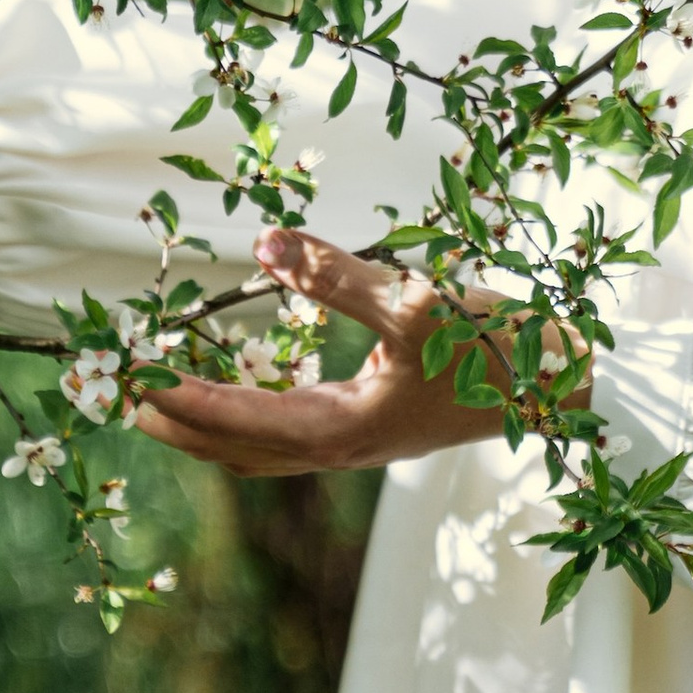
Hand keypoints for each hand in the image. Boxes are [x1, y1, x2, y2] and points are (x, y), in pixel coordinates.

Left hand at [135, 227, 549, 480]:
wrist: (571, 385)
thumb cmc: (499, 347)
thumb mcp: (416, 301)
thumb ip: (335, 275)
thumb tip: (263, 243)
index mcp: (344, 429)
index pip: (237, 422)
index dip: (179, 400)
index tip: (129, 379)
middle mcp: (346, 447)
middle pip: (238, 449)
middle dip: (178, 425)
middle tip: (122, 395)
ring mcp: (365, 442)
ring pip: (264, 449)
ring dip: (210, 428)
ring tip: (165, 400)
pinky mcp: (382, 426)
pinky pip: (294, 435)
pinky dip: (252, 421)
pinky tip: (248, 393)